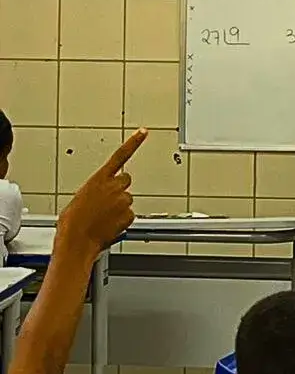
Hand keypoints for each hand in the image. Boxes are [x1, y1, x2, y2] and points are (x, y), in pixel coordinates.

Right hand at [56, 130, 145, 256]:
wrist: (76, 241)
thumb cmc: (72, 223)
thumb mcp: (79, 199)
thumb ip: (94, 191)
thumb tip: (98, 196)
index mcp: (98, 179)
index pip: (120, 155)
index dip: (134, 143)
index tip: (144, 132)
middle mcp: (113, 187)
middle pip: (125, 181)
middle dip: (119, 189)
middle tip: (107, 202)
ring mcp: (123, 201)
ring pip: (127, 201)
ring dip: (118, 207)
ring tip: (102, 218)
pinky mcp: (129, 215)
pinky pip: (128, 216)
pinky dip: (121, 221)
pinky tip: (108, 226)